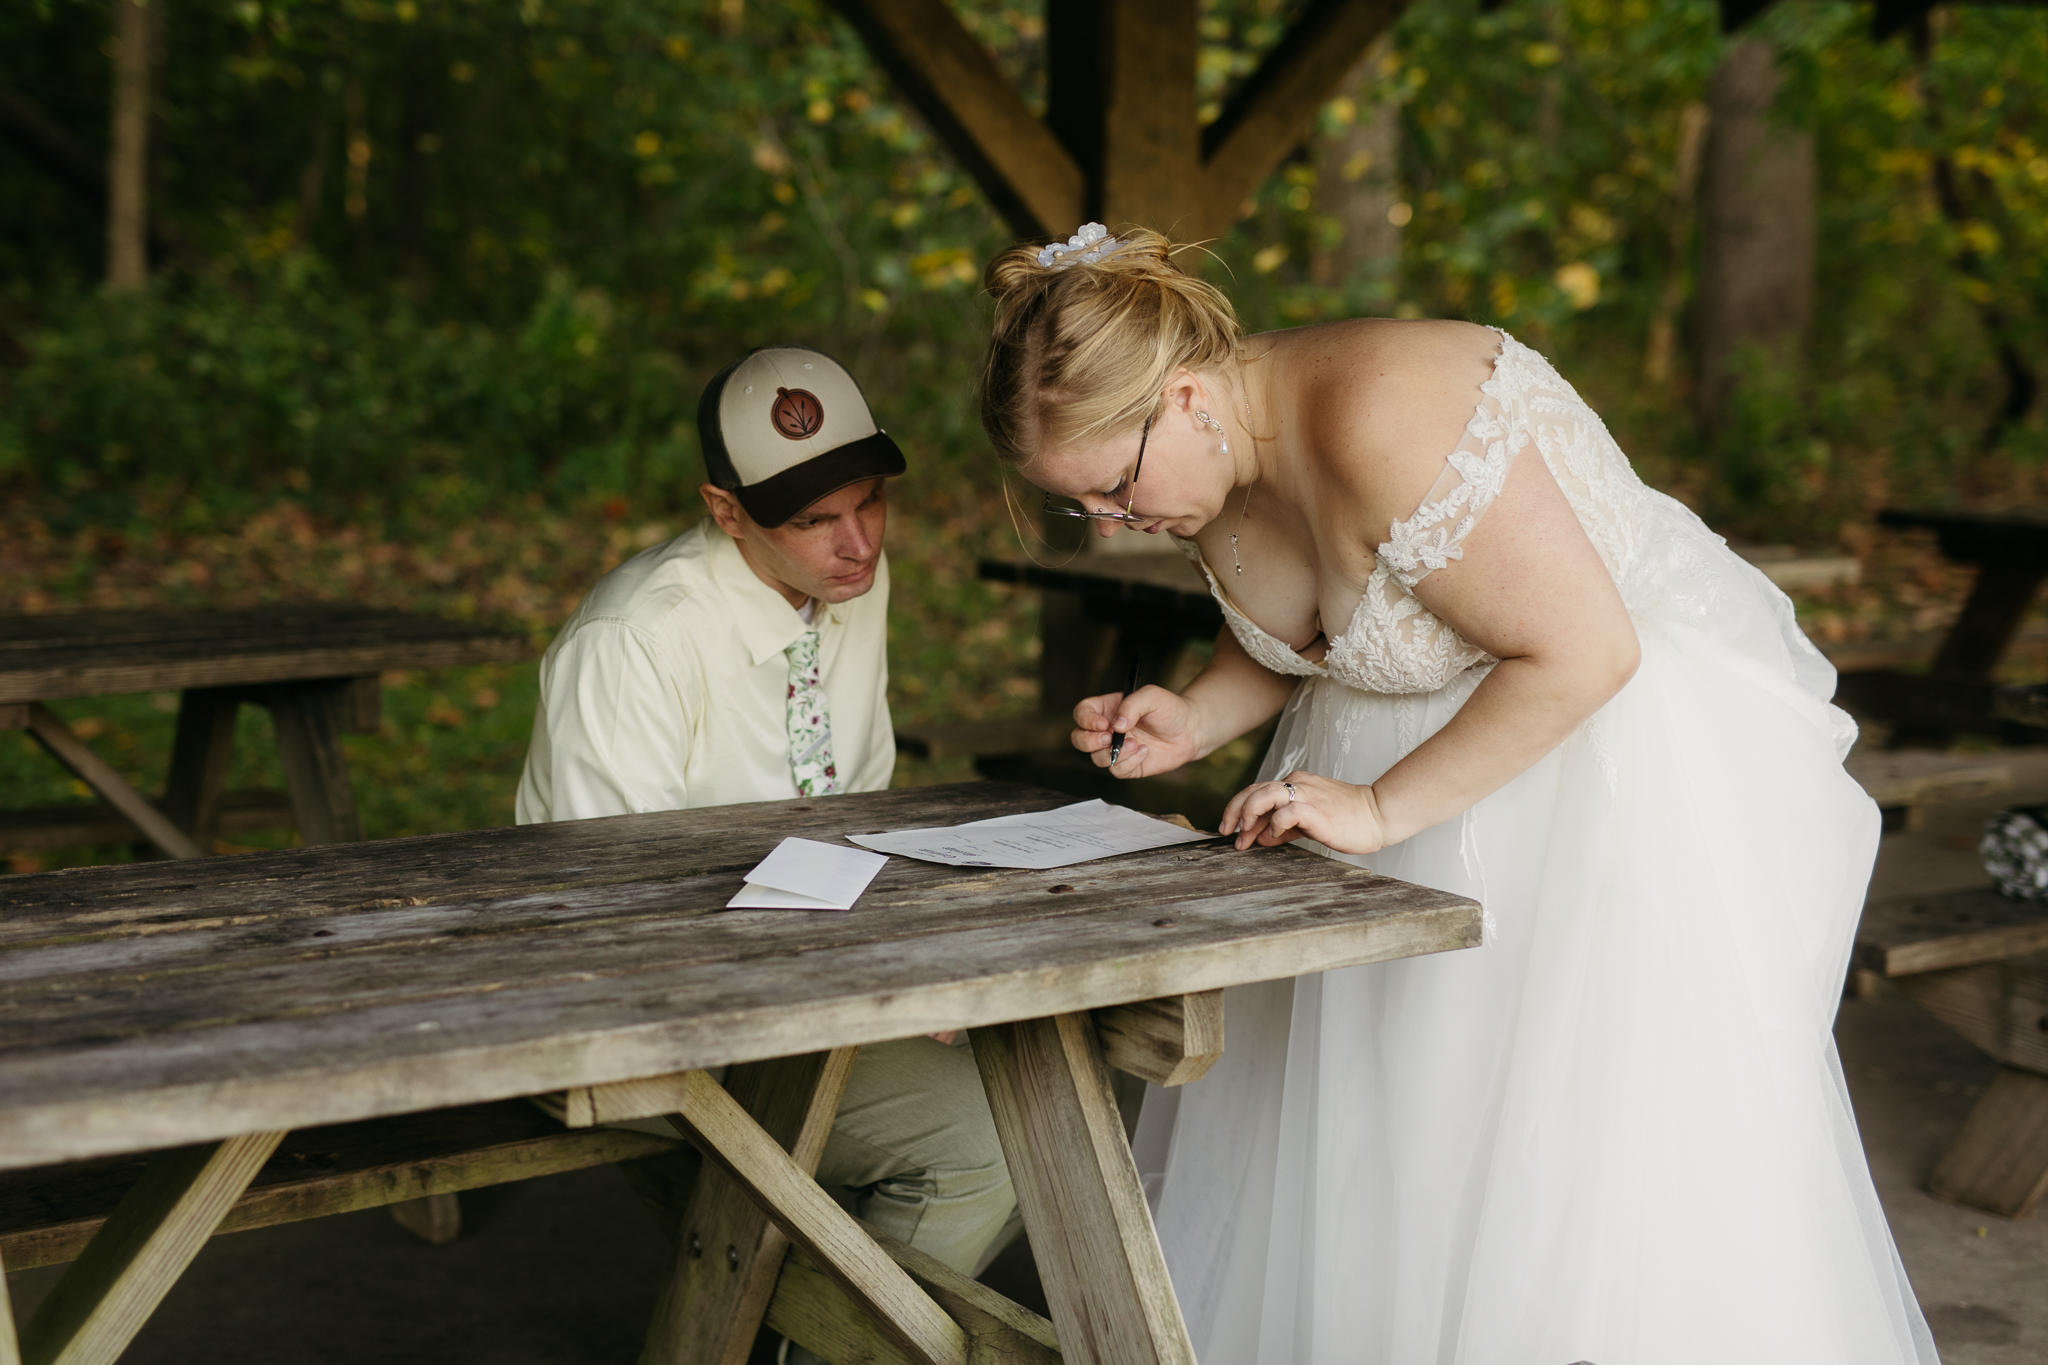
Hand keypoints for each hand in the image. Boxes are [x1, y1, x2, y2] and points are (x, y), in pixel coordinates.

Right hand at [1071, 685, 1202, 777]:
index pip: (1082, 713)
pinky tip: (1145, 751)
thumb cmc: (1169, 708)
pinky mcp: (1128, 766)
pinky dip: (1130, 763)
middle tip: (1110, 739)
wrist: (1190, 730)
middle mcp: (1107, 730)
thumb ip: (1132, 705)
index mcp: (1107, 709)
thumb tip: (1117, 725)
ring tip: (1136, 744)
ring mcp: (1116, 749)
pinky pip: (1117, 771)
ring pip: (1096, 758)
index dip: (1086, 720)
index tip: (1104, 724)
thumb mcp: (1152, 696)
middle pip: (1079, 739)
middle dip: (1089, 742)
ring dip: (1114, 754)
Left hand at [1219, 771, 1387, 853]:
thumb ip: (1284, 827)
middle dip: (1235, 813)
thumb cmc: (1347, 819)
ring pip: (1264, 795)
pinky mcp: (1316, 810)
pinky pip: (1286, 812)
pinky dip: (1274, 824)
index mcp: (1295, 783)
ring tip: (1246, 836)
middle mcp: (1297, 784)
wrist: (1378, 815)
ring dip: (1249, 815)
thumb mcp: (1308, 821)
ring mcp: (1306, 795)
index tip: (1231, 830)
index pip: (1256, 790)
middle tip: (1230, 834)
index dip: (1238, 809)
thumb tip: (1261, 837)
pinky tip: (1273, 837)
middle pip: (1253, 791)